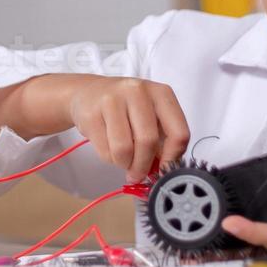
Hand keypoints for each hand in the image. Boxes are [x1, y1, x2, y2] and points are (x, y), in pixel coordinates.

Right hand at [65, 76, 189, 182]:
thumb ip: (162, 140)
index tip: (164, 170)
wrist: (87, 92)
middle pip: (148, 141)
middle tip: (137, 175)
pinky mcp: (91, 113)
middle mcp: (138, 92)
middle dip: (142, 166)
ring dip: (124, 163)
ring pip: (124, 149)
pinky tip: (108, 147)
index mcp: (161, 94)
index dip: (172, 158)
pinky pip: (105, 151)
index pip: (178, 133)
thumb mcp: (150, 116)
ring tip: (122, 159)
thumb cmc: (125, 108)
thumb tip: (164, 173)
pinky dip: (109, 158)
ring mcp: (112, 100)